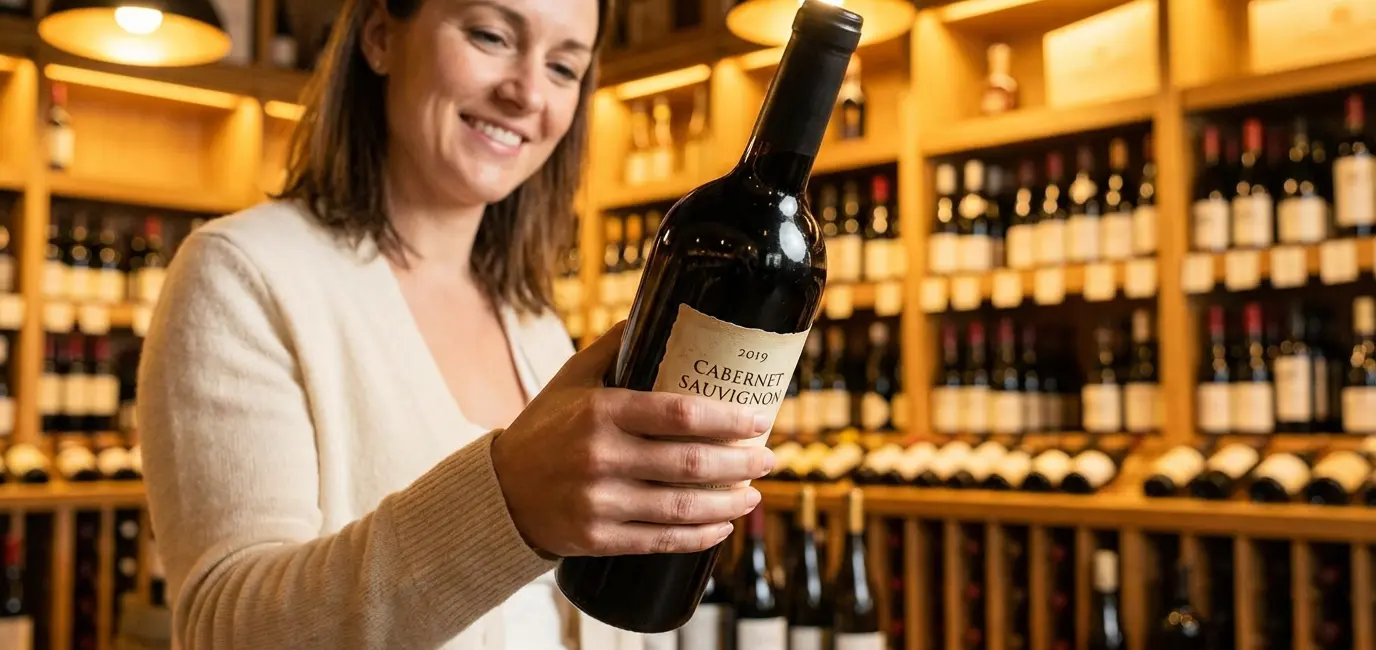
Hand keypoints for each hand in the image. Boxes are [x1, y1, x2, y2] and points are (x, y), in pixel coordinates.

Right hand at [492, 322, 774, 557]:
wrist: (500, 492)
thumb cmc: (545, 427)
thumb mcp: (572, 378)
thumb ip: (614, 347)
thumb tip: (660, 307)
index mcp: (601, 412)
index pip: (679, 414)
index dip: (727, 419)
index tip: (759, 419)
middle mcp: (601, 457)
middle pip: (690, 463)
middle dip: (740, 463)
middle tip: (768, 458)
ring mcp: (599, 502)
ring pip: (681, 507)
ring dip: (728, 503)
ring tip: (754, 495)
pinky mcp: (598, 539)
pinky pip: (660, 541)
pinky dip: (698, 536)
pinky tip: (721, 526)